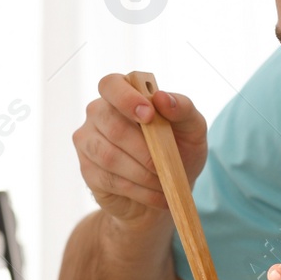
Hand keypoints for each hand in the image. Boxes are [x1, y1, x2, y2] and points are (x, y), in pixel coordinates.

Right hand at [73, 73, 207, 226]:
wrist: (170, 189)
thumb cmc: (180, 149)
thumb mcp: (193, 128)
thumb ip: (183, 108)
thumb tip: (162, 98)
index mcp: (123, 93)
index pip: (111, 85)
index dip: (127, 98)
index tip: (149, 116)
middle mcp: (99, 113)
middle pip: (112, 124)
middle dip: (144, 149)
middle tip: (166, 164)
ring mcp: (88, 141)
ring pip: (109, 156)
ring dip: (143, 173)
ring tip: (165, 182)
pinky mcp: (88, 171)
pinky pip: (110, 179)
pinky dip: (139, 190)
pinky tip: (157, 194)